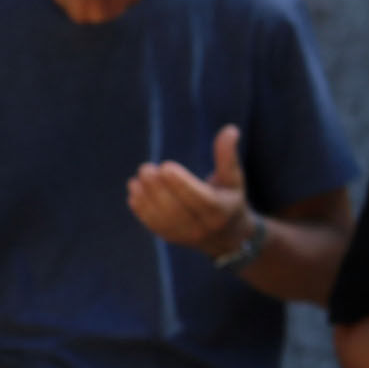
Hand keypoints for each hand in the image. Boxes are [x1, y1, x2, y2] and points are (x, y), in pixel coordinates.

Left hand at [128, 124, 254, 257]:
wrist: (227, 237)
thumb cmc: (229, 199)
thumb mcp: (233, 179)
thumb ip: (228, 156)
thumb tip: (230, 129)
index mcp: (220, 211)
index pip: (199, 199)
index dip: (181, 183)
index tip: (165, 166)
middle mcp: (203, 227)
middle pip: (177, 209)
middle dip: (158, 188)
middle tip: (145, 168)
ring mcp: (185, 235)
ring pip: (162, 218)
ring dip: (146, 198)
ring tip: (137, 179)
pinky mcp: (171, 238)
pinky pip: (154, 225)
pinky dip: (141, 209)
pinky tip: (134, 191)